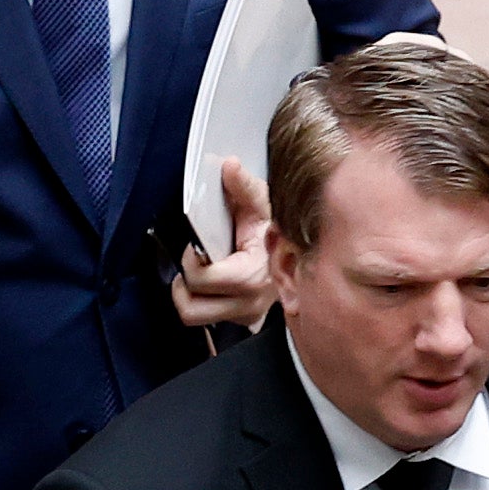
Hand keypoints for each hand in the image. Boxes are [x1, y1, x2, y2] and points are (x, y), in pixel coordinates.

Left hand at [169, 158, 278, 334]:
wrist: (303, 252)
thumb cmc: (278, 229)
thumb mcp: (262, 203)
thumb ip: (243, 186)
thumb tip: (229, 165)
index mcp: (253, 276)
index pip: (203, 280)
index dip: (191, 261)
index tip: (197, 245)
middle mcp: (250, 305)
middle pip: (191, 307)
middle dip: (185, 280)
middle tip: (196, 259)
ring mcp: (247, 317)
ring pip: (194, 317)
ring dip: (188, 295)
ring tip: (200, 272)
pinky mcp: (244, 323)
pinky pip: (207, 320)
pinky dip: (201, 302)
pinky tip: (212, 284)